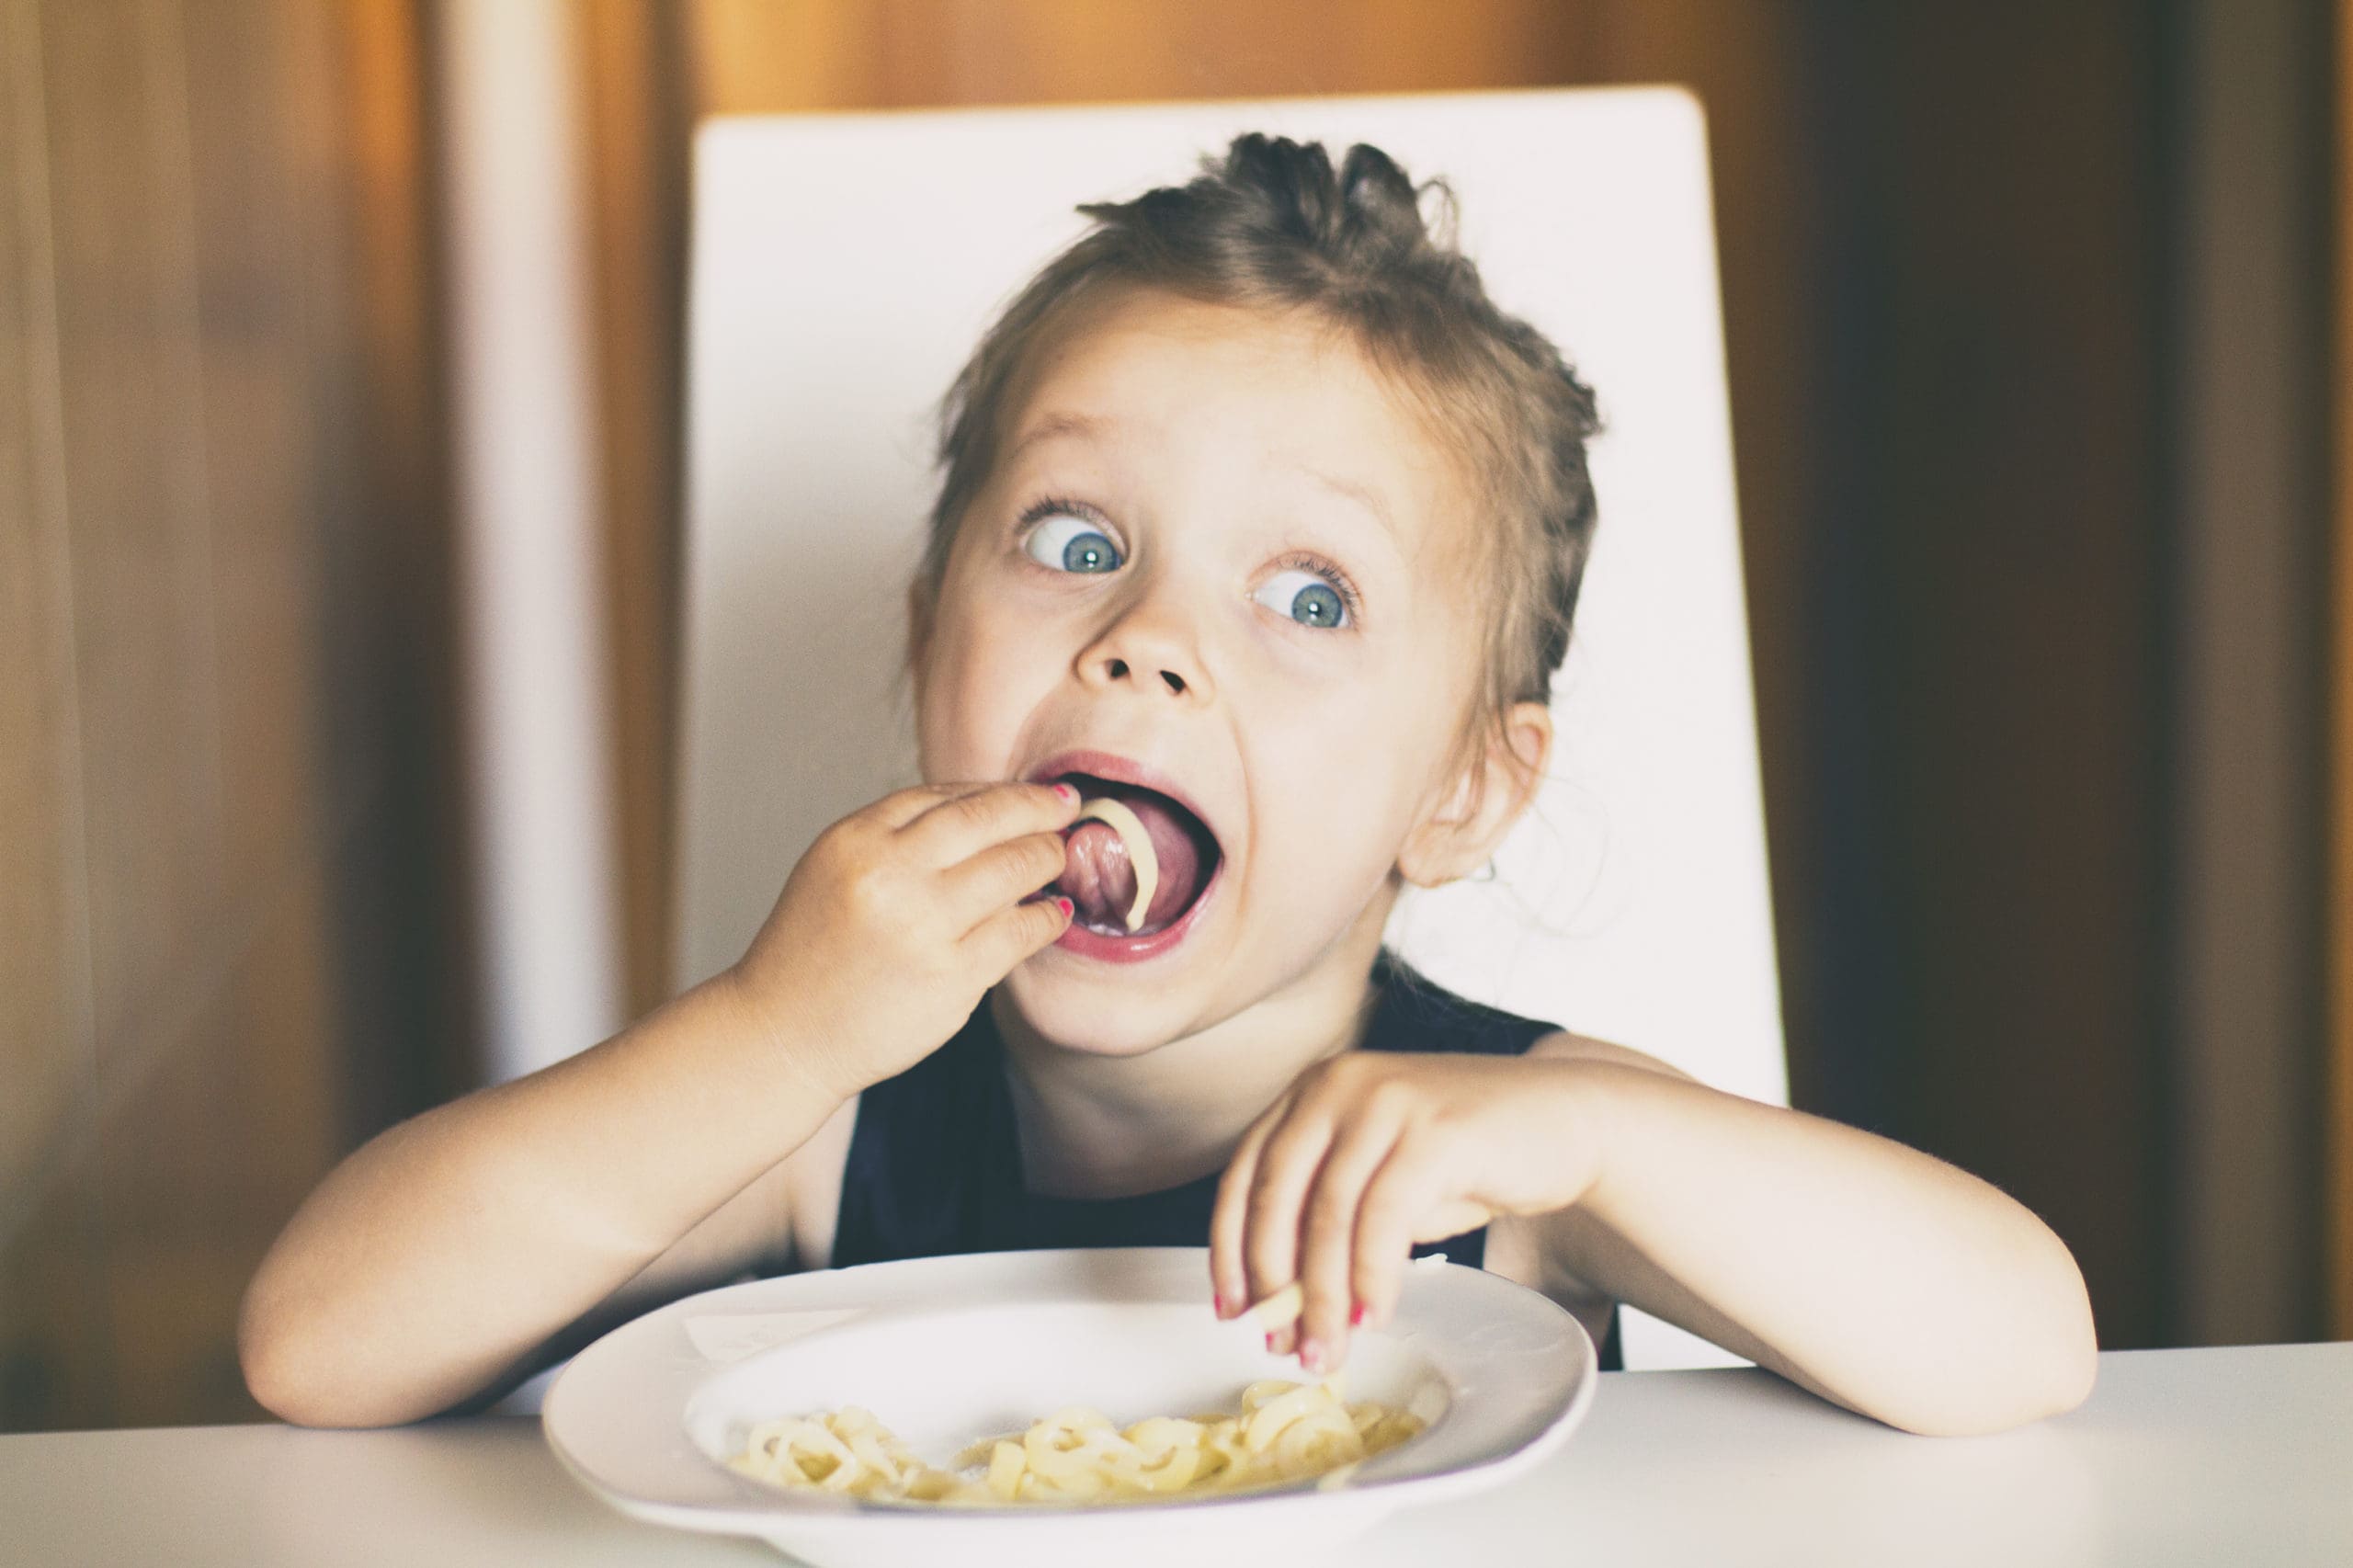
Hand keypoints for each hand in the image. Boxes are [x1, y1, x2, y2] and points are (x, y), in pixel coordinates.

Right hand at [722, 781, 1078, 1101]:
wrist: (782, 1034)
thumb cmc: (812, 953)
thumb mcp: (833, 869)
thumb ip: (896, 837)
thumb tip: (987, 810)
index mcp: (855, 840)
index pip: (944, 796)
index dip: (998, 791)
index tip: (1030, 793)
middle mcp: (888, 875)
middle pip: (987, 820)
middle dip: (1038, 810)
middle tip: (1066, 810)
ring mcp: (921, 927)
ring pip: (1013, 870)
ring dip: (1046, 858)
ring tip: (1058, 857)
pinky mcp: (950, 978)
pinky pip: (1020, 933)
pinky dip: (1047, 918)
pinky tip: (1054, 913)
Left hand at [1209, 1051, 1604, 1374]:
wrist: (1564, 1120)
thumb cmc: (1467, 1155)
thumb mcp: (1379, 1176)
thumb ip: (1328, 1219)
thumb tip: (1280, 1302)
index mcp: (1312, 1090)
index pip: (1245, 1174)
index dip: (1229, 1249)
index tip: (1231, 1307)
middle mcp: (1338, 1084)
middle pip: (1276, 1199)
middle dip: (1274, 1285)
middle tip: (1280, 1344)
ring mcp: (1385, 1102)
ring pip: (1327, 1217)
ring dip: (1321, 1297)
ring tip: (1326, 1349)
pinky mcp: (1433, 1132)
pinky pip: (1383, 1221)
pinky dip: (1372, 1279)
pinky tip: (1374, 1317)